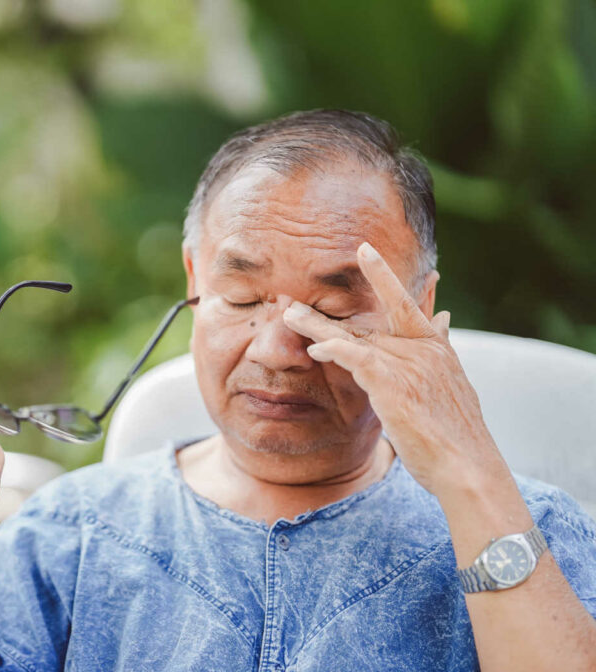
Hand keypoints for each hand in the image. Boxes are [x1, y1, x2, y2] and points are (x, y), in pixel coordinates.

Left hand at [281, 241, 504, 495]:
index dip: (383, 276)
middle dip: (326, 315)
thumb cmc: (457, 435)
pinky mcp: (393, 383)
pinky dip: (334, 349)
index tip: (364, 250)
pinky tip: (314, 349)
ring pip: (354, 336)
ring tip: (290, 315)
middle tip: (296, 303)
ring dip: (318, 327)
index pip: (406, 302)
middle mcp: (422, 349)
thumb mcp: (452, 384)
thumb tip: (444, 316)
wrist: (470, 469)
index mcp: (436, 347)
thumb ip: (440, 348)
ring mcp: (409, 364)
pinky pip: (355, 357)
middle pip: (367, 321)